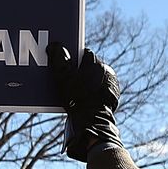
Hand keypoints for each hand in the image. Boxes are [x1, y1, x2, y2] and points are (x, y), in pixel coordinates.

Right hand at [46, 44, 120, 158]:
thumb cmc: (77, 99)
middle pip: (89, 66)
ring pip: (94, 77)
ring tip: (73, 91)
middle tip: (66, 80)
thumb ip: (59, 58)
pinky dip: (92, 91)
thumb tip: (55, 45)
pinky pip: (99, 89)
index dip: (71, 57)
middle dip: (78, 70)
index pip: (83, 53)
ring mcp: (111, 84)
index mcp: (97, 63)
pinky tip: (81, 98)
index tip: (63, 65)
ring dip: (84, 81)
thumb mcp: (63, 78)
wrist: (92, 123)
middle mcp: (107, 71)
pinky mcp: (112, 96)